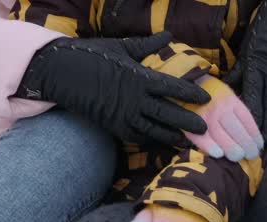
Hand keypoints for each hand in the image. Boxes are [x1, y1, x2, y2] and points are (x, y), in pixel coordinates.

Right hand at [17, 33, 210, 146]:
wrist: (61, 73)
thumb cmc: (92, 55)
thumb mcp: (121, 47)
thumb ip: (147, 45)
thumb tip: (168, 35)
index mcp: (139, 77)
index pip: (172, 87)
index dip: (190, 93)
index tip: (205, 98)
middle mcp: (134, 99)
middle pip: (168, 113)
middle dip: (188, 121)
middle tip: (205, 127)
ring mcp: (124, 116)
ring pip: (155, 130)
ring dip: (173, 136)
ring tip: (189, 141)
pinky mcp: (114, 127)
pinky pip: (138, 136)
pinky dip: (152, 140)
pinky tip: (164, 142)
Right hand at [184, 76, 263, 161]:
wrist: (183, 82)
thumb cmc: (209, 92)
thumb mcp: (226, 94)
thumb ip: (236, 110)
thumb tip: (251, 134)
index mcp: (230, 99)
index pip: (247, 120)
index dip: (255, 136)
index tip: (259, 146)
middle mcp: (218, 107)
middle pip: (237, 131)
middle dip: (246, 146)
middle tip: (251, 155)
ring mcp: (204, 116)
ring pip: (221, 137)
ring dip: (232, 150)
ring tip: (238, 157)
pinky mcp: (189, 123)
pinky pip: (201, 138)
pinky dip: (210, 147)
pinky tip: (219, 154)